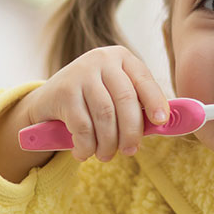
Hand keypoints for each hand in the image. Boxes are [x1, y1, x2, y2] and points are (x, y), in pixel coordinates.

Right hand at [2, 47, 171, 164]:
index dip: (155, 102)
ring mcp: (80, 73)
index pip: (144, 80)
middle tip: (131, 151)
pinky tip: (85, 153)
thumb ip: (139, 105)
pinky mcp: (63, 91)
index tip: (161, 122)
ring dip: (108, 142)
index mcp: (121, 58)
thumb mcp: (116, 95)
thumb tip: (165, 125)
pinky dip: (86, 145)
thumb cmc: (93, 101)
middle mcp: (101, 60)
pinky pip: (82, 126)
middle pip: (125, 99)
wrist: (47, 100)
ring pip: (105, 114)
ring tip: (106, 155)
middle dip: (131, 130)